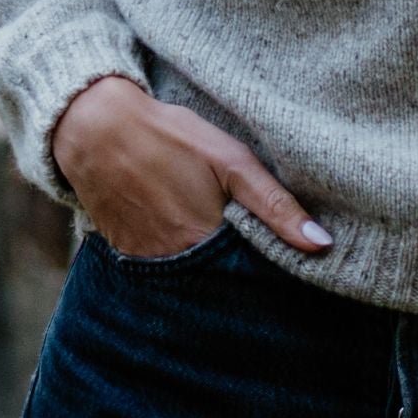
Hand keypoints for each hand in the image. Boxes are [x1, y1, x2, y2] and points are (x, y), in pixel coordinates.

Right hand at [50, 76, 332, 260]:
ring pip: (190, 284)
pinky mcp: (127, 257)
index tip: (286, 279)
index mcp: (207, 244)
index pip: (250, 282)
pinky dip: (179, 268)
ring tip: (223, 258)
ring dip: (208, 277)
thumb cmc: (170, 138)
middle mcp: (176, 265)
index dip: (269, 280)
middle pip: (220, 288)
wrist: (96, 129)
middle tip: (256, 271)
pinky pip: (160, 275)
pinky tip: (187, 245)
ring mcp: (147, 264)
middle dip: (239, 283)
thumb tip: (322, 245)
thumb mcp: (232, 161)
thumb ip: (276, 205)